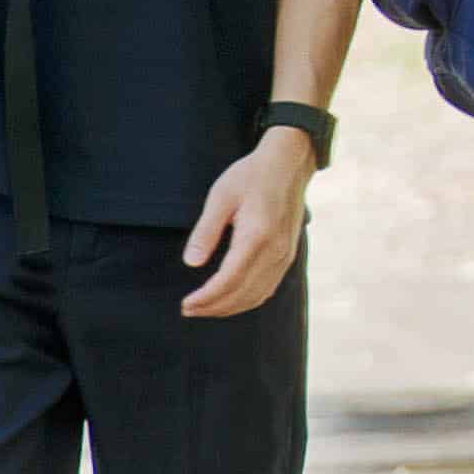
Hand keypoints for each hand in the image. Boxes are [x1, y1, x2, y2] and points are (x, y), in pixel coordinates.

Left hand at [176, 128, 315, 317]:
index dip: (206, 298)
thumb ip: (206, 231)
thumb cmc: (251, 176)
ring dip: (229, 308)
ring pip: (257, 296)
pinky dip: (247, 299)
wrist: (288, 164)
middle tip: (187, 309)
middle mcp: (275, 250)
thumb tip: (191, 263)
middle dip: (213, 307)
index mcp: (257, 236)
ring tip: (205, 308)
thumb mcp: (220, 196)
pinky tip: (230, 299)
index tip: (185, 304)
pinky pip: (268, 288)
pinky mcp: (288, 254)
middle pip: (243, 294)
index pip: (229, 280)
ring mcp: (285, 255)